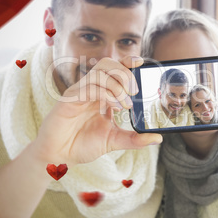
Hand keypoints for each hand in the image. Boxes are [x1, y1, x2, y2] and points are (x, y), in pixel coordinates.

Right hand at [34, 56, 162, 165]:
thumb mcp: (115, 140)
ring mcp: (80, 92)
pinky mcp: (70, 99)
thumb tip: (158, 138)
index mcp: (102, 93)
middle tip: (134, 92)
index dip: (128, 62)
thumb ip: (135, 139)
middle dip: (125, 73)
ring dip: (117, 85)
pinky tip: (114, 107)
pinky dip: (106, 94)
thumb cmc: (83, 144)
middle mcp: (91, 89)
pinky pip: (89, 87)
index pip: (115, 69)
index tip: (141, 62)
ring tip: (126, 103)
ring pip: (99, 72)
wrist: (59, 155)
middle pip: (108, 63)